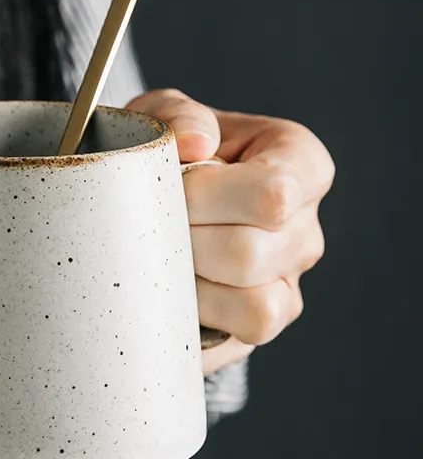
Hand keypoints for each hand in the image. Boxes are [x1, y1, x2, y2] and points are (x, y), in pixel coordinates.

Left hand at [127, 89, 334, 374]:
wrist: (160, 207)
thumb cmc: (168, 159)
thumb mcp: (164, 120)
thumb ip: (179, 116)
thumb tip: (194, 142)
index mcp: (299, 165)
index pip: (273, 194)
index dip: (206, 197)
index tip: (171, 185)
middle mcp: (305, 230)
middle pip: (248, 255)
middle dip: (183, 243)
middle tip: (152, 228)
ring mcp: (288, 284)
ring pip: (253, 308)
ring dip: (189, 287)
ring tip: (161, 259)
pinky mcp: (263, 326)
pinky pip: (239, 342)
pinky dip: (195, 323)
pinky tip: (169, 295)